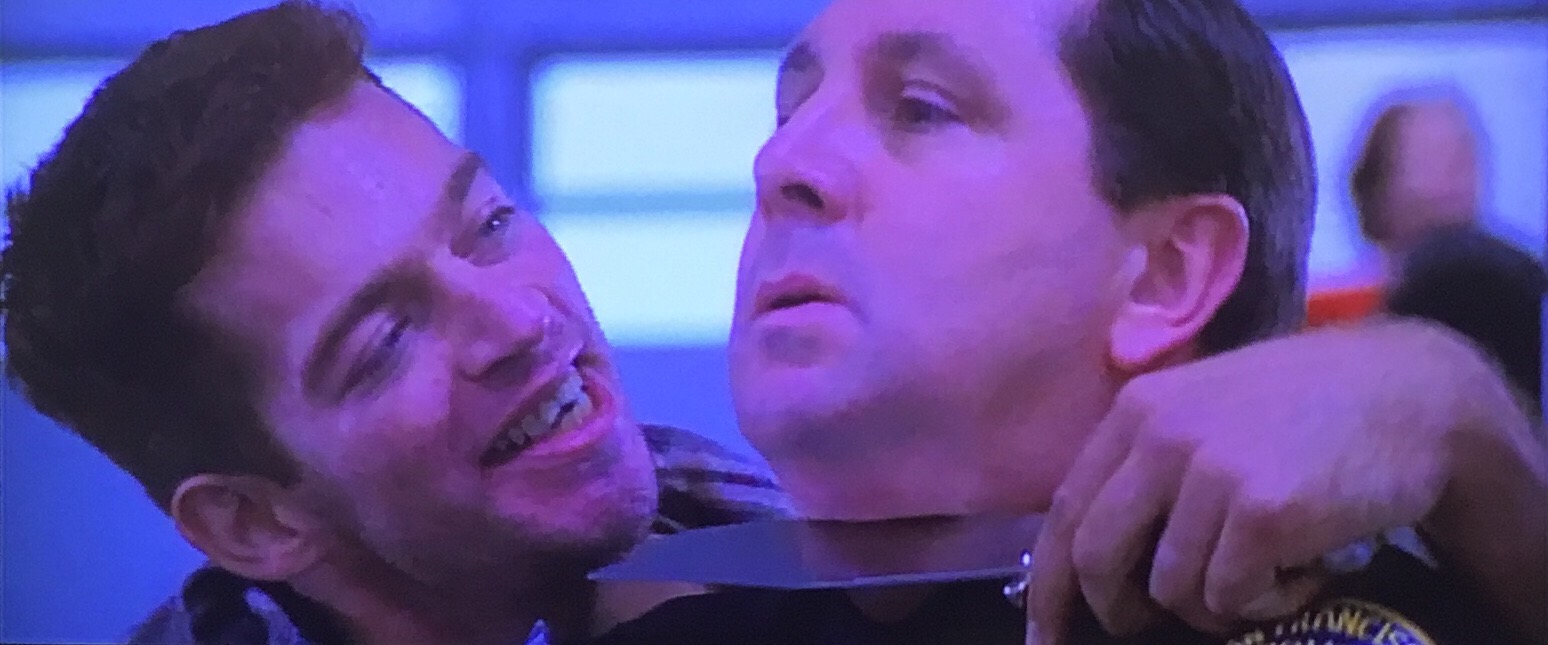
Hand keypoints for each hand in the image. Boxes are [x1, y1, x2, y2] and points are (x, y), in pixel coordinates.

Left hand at [1023, 321, 1486, 643]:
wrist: (1412, 394)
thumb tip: (1092, 563)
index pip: (1065, 515)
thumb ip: (1147, 468)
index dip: (1049, 587)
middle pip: (1095, 560)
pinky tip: (1303, 571)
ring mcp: (1210, 473)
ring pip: (1170, 592)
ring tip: (1266, 575)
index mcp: (1136, 412)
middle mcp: (1160, 436)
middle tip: (1150, 627)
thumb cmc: (1306, 411)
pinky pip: (1232, 600)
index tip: (1044, 639)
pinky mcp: (1263, 512)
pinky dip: (1268, 604)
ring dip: (1216, 607)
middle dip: (1116, 612)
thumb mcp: (1206, 413)